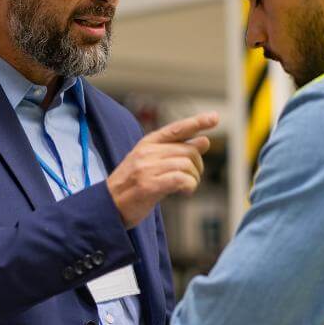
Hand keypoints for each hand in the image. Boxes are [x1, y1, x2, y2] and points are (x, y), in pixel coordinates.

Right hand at [107, 111, 218, 228]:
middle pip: (187, 151)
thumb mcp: (152, 162)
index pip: (176, 129)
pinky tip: (185, 191)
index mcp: (147, 143)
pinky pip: (180, 179)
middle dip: (198, 166)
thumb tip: (205, 141)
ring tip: (187, 187)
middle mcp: (147, 152)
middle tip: (193, 178)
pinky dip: (189, 185)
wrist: (108, 206)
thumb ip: (176, 152)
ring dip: (194, 178)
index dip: (197, 122)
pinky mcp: (148, 186)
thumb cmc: (132, 185)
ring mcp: (146, 169)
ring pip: (186, 165)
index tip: (215, 118)